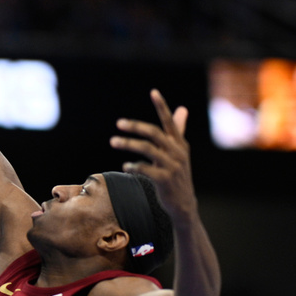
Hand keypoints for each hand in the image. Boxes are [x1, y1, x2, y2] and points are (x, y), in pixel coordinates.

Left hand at [110, 89, 196, 219]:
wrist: (183, 203)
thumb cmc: (177, 174)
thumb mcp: (179, 152)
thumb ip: (178, 130)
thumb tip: (183, 108)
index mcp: (179, 143)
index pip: (170, 121)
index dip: (162, 106)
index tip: (153, 92)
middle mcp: (177, 152)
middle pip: (155, 133)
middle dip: (136, 126)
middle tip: (118, 123)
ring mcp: (172, 166)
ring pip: (148, 149)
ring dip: (128, 144)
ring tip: (113, 141)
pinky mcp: (165, 179)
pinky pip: (146, 169)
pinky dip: (134, 166)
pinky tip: (125, 166)